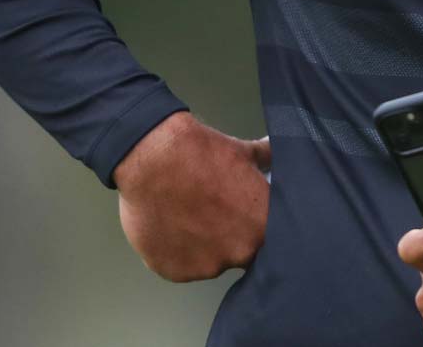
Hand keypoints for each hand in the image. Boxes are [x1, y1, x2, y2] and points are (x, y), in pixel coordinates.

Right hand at [112, 111, 271, 280]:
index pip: (271, 238)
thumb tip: (273, 151)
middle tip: (214, 211)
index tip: (244, 214)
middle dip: (231, 234)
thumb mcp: (242, 151)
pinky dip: (177, 250)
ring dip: (203, 243)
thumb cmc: (200, 154)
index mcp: (263, 226)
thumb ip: (265, 158)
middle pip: (241, 251)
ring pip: (210, 260)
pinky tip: (171, 225)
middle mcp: (240, 253)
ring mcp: (206, 267)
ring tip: (187, 215)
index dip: (257, 226)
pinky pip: (181, 265)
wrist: (150, 162)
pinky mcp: (175, 272)